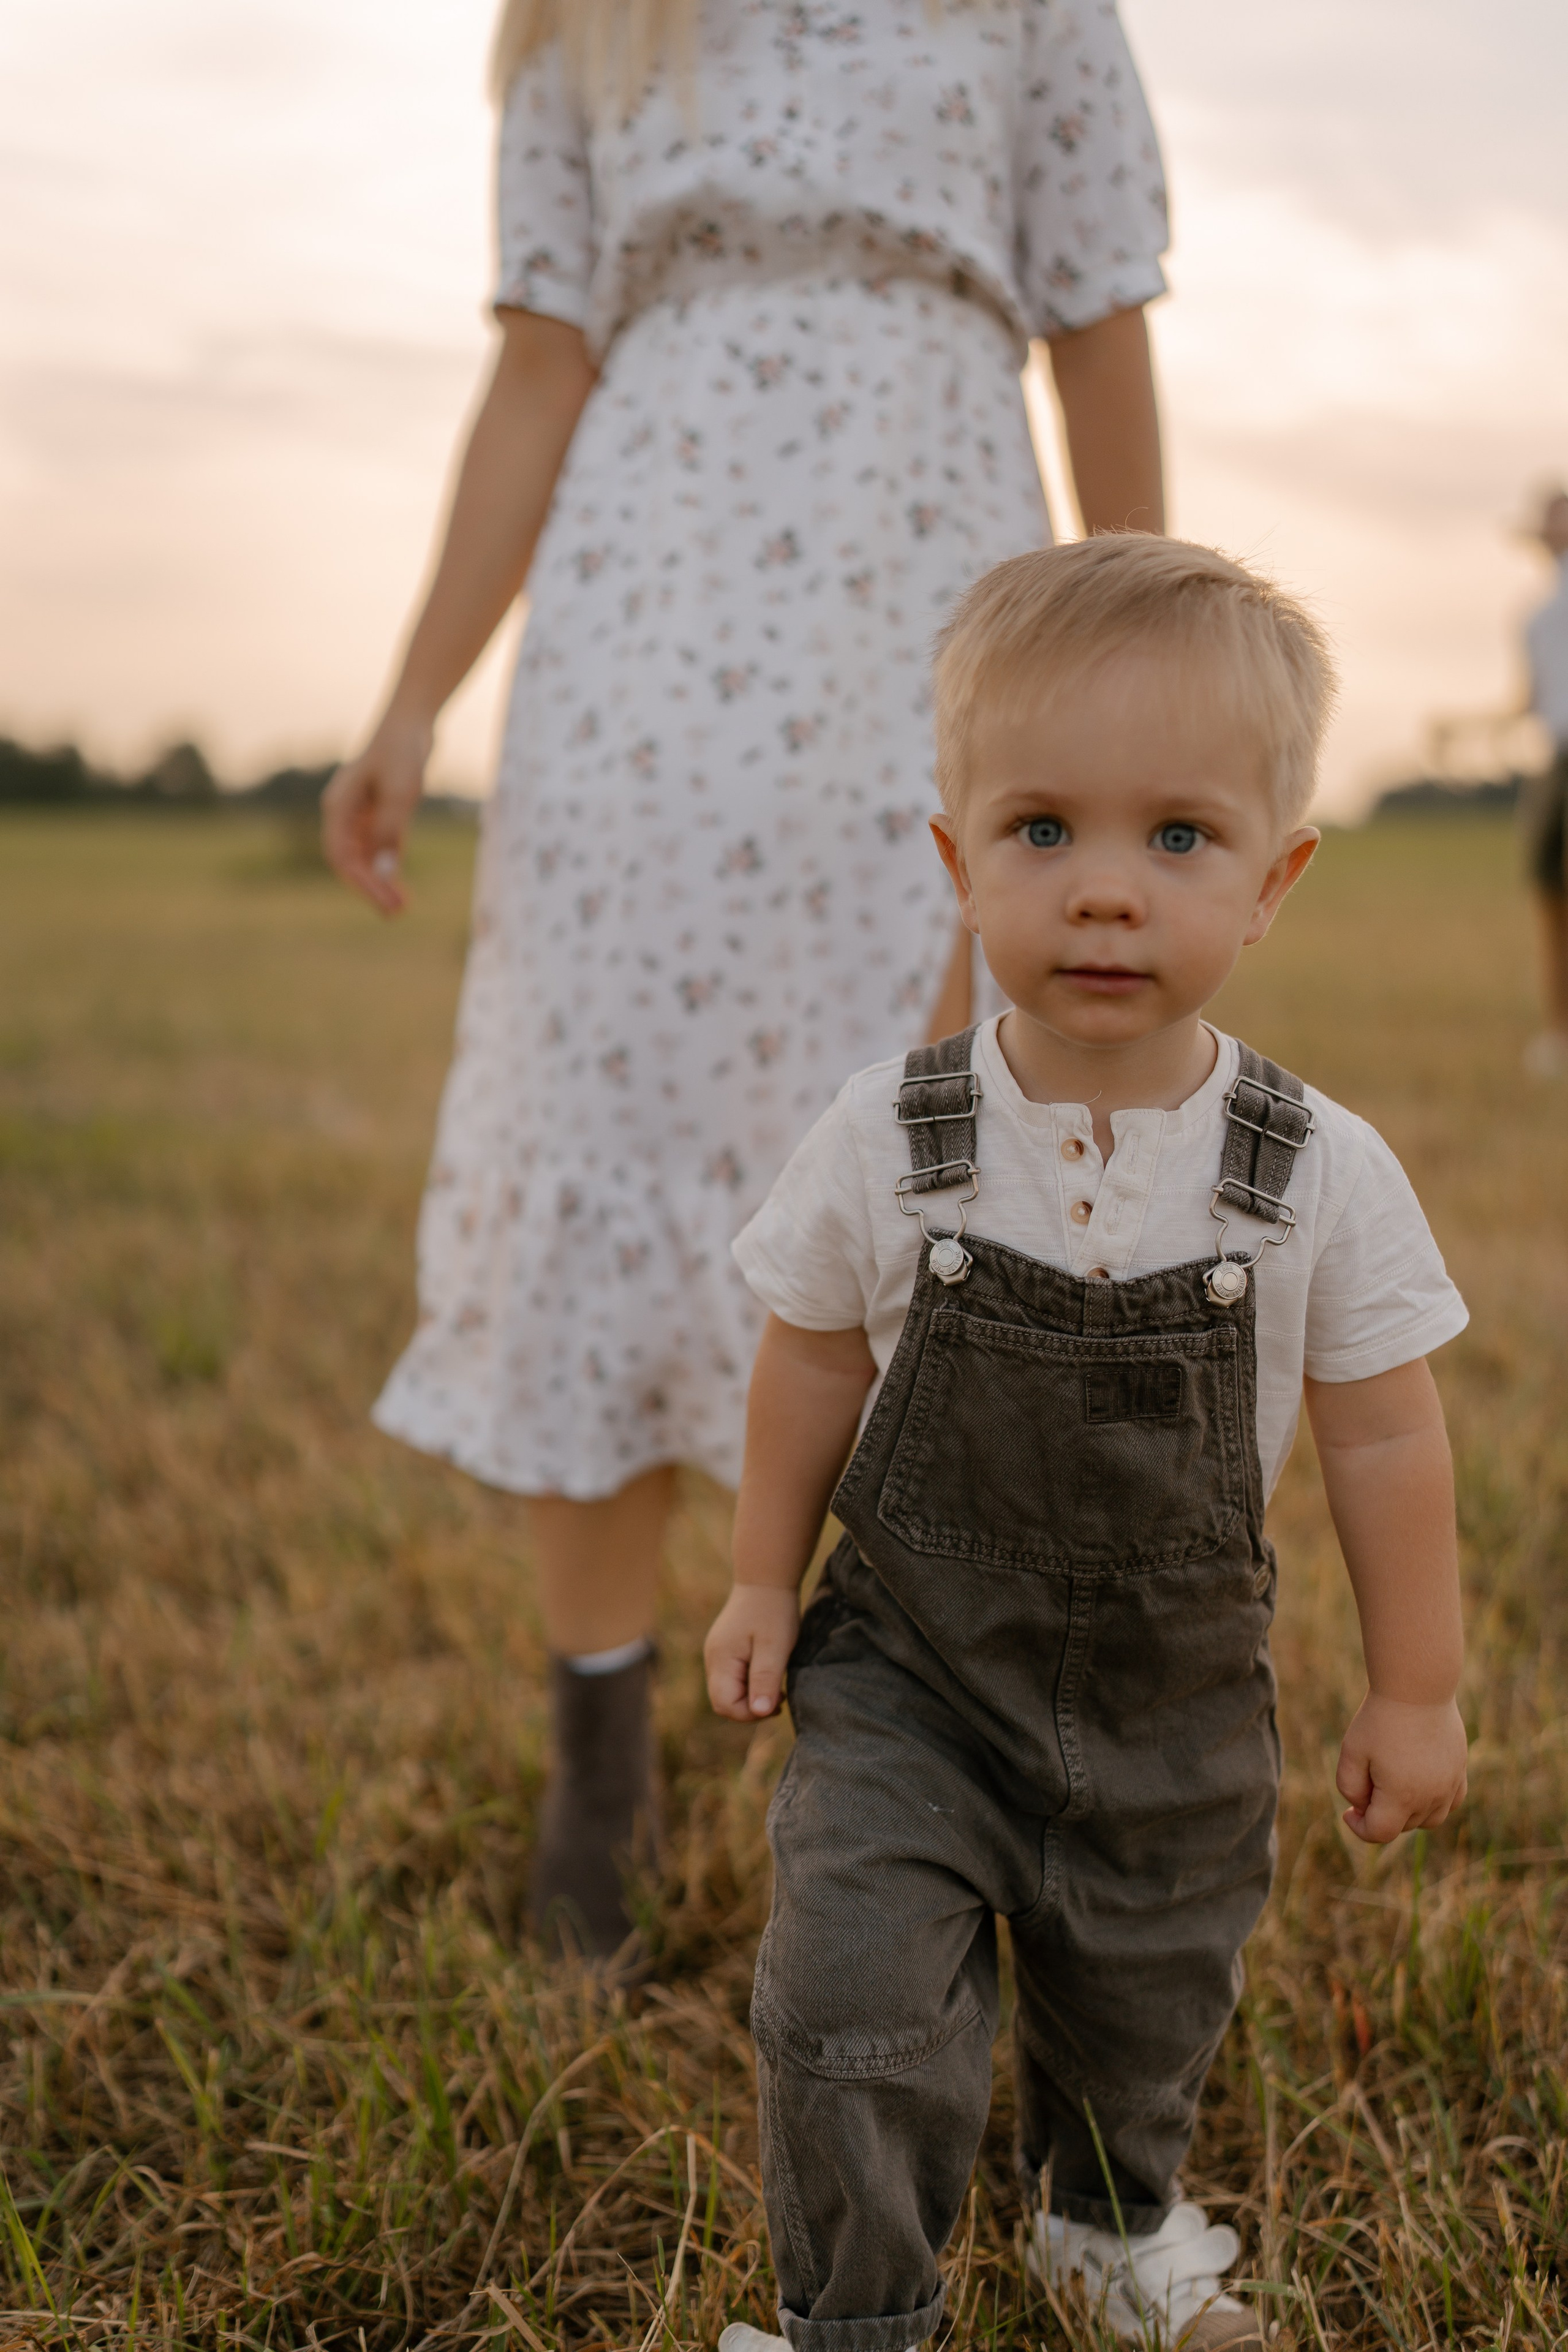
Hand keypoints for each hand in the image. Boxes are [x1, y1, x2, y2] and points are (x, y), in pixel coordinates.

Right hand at [321, 710, 432, 914]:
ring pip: (366, 857)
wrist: (413, 720)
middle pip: (351, 861)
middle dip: (371, 888)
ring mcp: (362, 813)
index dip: (361, 883)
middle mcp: (345, 812)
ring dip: (381, 881)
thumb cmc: (402, 750)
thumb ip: (390, 832)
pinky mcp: (380, 810)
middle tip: (396, 914)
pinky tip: (401, 883)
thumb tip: (385, 873)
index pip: (341, 856)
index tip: (384, 903)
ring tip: (402, 906)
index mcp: (339, 807)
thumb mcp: (400, 793)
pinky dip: (389, 864)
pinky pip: (380, 846)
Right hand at [704, 1585, 800, 1722]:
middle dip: (751, 1707)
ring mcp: (718, 1655)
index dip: (751, 1713)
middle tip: (779, 1694)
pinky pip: (733, 1679)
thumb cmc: (773, 1611)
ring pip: (729, 1691)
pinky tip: (768, 1671)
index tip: (778, 1700)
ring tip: (776, 1682)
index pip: (725, 1705)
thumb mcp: (775, 1646)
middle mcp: (713, 1659)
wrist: (766, 1578)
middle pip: (724, 1702)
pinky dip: (750, 1683)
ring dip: (752, 1695)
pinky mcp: (726, 1651)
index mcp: (721, 1660)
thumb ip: (765, 1679)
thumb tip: (760, 1712)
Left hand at [1336, 1691, 1467, 1843]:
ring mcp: (1450, 1785)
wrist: (1417, 1687)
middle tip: (1366, 1783)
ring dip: (1407, 1813)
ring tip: (1390, 1785)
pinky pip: (1450, 1803)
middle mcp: (1431, 1797)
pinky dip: (1433, 1803)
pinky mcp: (1460, 1771)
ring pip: (1429, 1819)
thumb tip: (1363, 1807)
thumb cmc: (1379, 1719)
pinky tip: (1417, 1784)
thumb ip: (1350, 1787)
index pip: (1380, 1833)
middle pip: (1403, 1826)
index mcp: (1402, 1796)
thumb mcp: (1352, 1752)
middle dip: (1380, 1815)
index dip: (1359, 1828)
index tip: (1348, 1812)